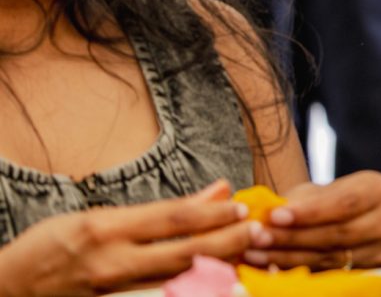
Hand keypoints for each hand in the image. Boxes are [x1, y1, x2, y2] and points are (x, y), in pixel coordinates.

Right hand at [0, 182, 254, 294]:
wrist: (8, 291)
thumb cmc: (52, 247)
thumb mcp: (99, 217)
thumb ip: (158, 211)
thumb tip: (216, 191)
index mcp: (106, 228)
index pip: (173, 218)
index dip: (213, 213)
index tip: (242, 207)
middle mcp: (110, 262)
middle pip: (184, 252)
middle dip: (228, 242)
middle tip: (258, 232)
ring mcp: (112, 291)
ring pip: (178, 281)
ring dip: (219, 269)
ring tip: (250, 257)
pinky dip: (193, 290)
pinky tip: (218, 284)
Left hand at [247, 171, 380, 270]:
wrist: (341, 222)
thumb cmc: (324, 203)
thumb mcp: (314, 193)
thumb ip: (296, 202)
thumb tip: (267, 215)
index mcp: (379, 189)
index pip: (344, 202)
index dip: (310, 212)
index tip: (275, 216)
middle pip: (338, 233)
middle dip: (293, 237)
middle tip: (258, 238)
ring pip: (332, 258)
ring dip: (288, 258)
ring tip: (256, 254)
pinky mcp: (371, 272)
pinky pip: (330, 274)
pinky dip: (298, 271)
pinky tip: (271, 267)